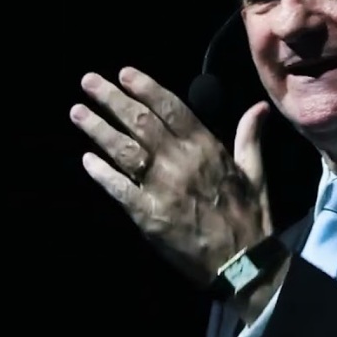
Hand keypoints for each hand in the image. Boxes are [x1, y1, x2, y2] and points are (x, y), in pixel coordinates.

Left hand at [69, 67, 272, 287]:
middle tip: (88, 81)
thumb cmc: (249, 216)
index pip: (171, 109)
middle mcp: (181, 162)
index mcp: (207, 148)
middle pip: (141, 123)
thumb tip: (259, 107)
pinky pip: (119, 188)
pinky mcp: (148, 215)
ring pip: (125, 151)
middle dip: (112, 99)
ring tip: (77, 112)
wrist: (242, 264)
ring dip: (98, 129)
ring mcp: (162, 188)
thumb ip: (250, 137)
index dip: (146, 89)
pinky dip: (101, 173)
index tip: (124, 72)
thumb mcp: (255, 173)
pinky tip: (86, 159)